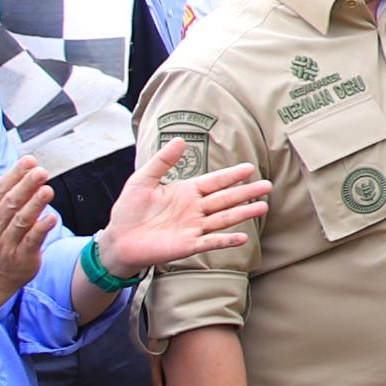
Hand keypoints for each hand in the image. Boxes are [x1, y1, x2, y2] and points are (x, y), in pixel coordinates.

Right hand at [0, 156, 56, 297]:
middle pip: (11, 204)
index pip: (0, 190)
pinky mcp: (22, 257)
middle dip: (26, 186)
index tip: (29, 161)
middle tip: (40, 171)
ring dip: (35, 205)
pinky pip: (32, 242)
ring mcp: (7, 244)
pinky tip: (52, 218)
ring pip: (21, 222)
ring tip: (47, 190)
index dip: (15, 175)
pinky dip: (41, 230)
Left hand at [102, 137, 270, 278]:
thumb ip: (162, 162)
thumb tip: (179, 140)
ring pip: (223, 219)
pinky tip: (242, 236)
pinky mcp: (188, 245)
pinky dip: (226, 240)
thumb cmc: (129, 209)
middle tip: (267, 186)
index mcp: (186, 192)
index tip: (249, 167)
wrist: (118, 239)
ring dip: (243, 213)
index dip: (231, 175)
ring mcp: (193, 228)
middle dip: (246, 192)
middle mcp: (194, 209)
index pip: (214, 181)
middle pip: (225, 199)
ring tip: (263, 206)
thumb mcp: (142, 180)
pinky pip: (211, 242)